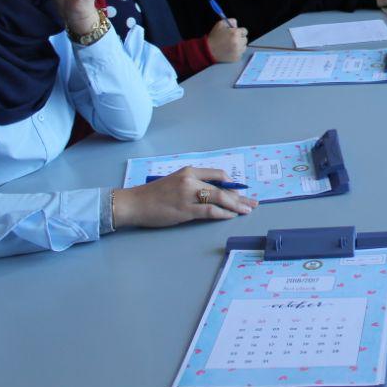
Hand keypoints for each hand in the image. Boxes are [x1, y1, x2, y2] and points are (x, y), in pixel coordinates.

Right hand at [111, 167, 256, 228]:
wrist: (134, 203)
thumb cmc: (153, 194)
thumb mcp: (175, 181)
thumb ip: (193, 184)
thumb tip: (214, 192)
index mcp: (189, 171)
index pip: (217, 174)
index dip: (232, 183)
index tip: (241, 190)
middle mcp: (190, 180)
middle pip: (222, 188)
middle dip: (240, 197)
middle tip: (253, 202)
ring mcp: (188, 195)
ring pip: (219, 199)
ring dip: (236, 206)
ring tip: (247, 210)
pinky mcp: (184, 210)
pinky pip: (209, 211)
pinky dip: (223, 213)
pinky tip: (231, 215)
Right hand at [206, 18, 247, 62]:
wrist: (209, 51)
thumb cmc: (214, 37)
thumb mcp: (220, 24)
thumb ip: (231, 21)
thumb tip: (237, 25)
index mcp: (235, 33)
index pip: (245, 31)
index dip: (239, 31)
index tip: (234, 33)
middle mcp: (239, 42)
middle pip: (245, 39)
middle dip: (240, 38)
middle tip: (231, 40)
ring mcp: (238, 51)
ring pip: (244, 46)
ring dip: (239, 45)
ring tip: (230, 46)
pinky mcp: (237, 58)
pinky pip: (241, 53)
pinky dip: (237, 52)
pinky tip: (230, 51)